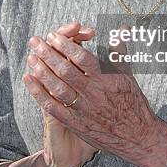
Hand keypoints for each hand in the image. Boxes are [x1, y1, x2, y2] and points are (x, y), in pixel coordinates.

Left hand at [24, 24, 158, 165]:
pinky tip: (29, 81)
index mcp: (106, 80)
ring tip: (31, 58)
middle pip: (65, 70)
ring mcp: (83, 110)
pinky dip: (39, 93)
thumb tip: (123, 28)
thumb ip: (120, 51)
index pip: (82, 58)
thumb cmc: (133, 103)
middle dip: (48, 53)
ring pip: (57, 88)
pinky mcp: (75, 123)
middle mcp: (93, 94)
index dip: (66, 45)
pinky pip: (53, 107)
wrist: (137, 138)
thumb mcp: (128, 75)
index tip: (54, 36)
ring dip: (41, 71)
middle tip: (36, 41)